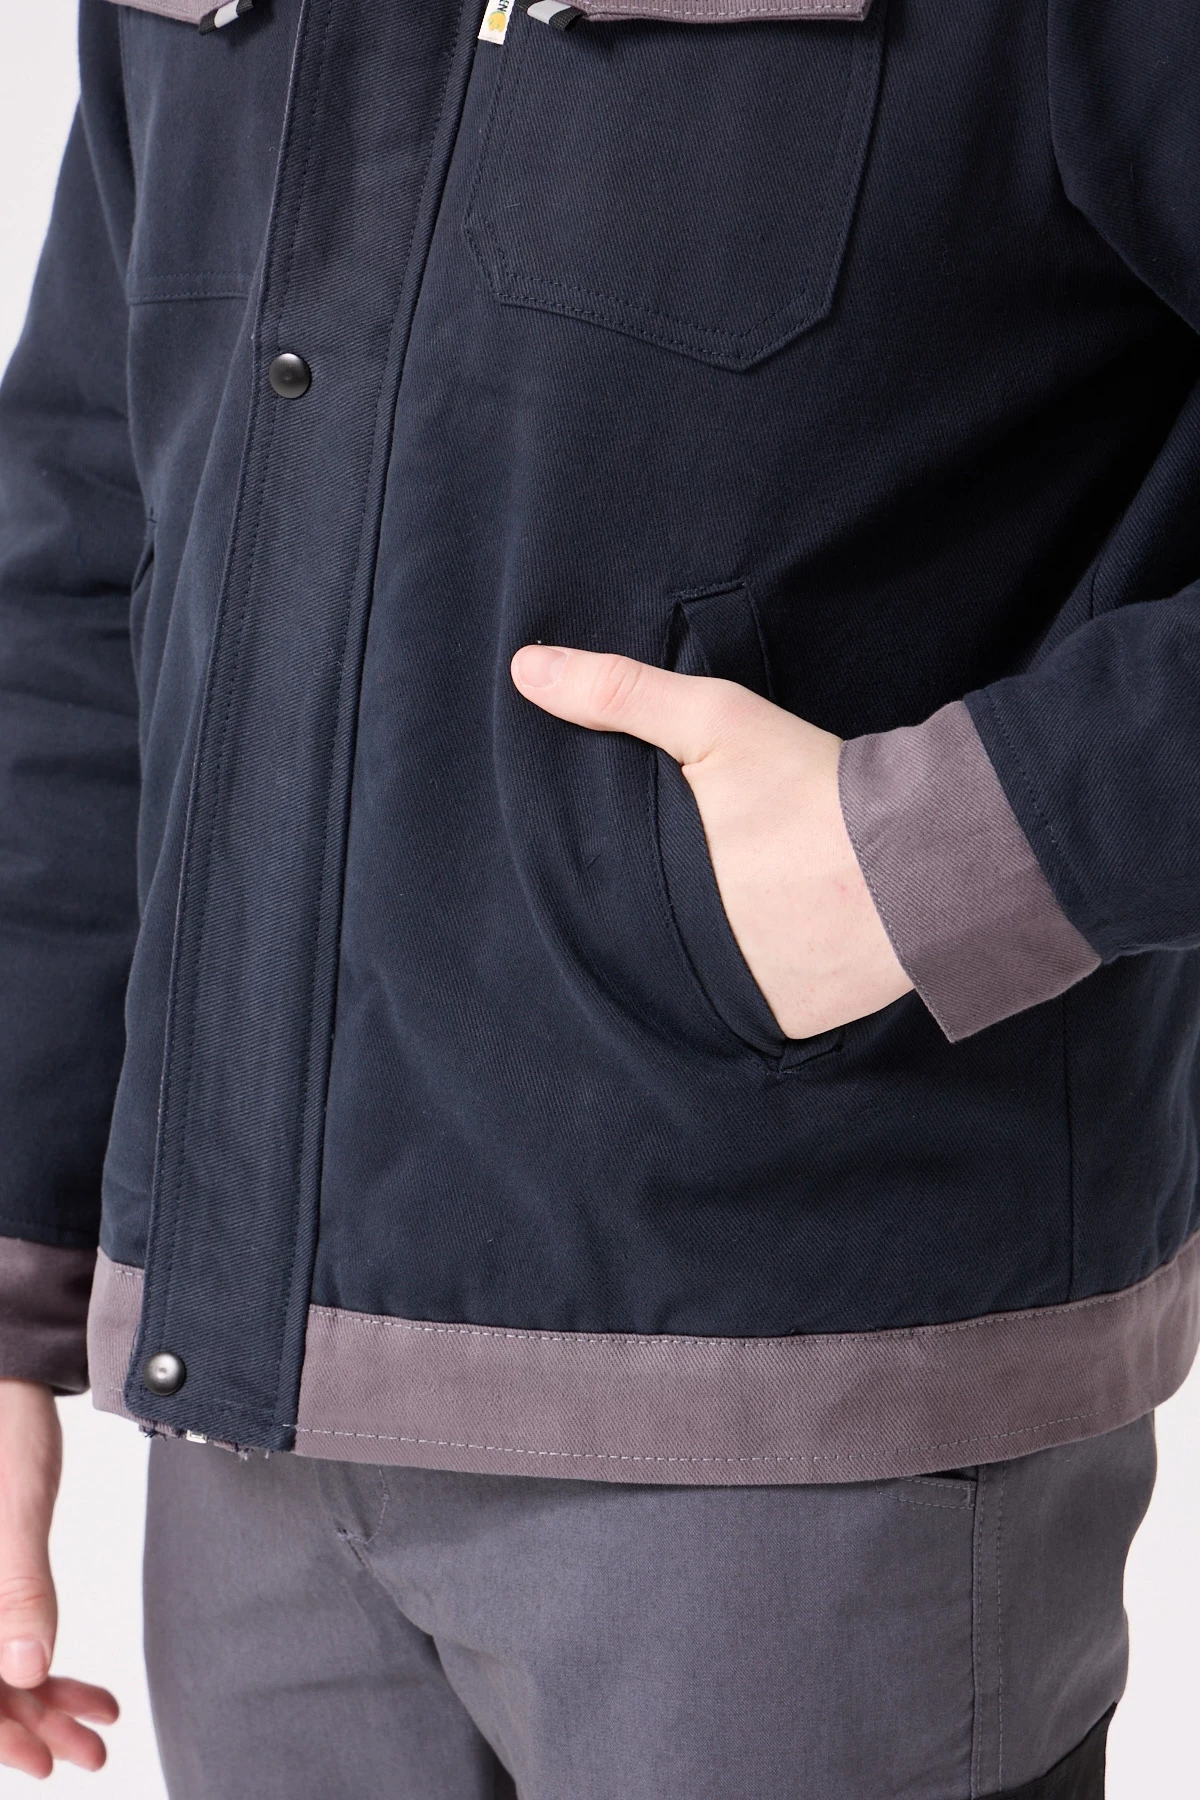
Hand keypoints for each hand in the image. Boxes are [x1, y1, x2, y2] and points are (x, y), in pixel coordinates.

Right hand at [0, 1381, 117, 1778]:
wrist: (10, 1373)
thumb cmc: (4, 1427)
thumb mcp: (13, 1507)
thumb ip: (16, 1589)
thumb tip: (25, 1672)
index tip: (40, 1764)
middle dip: (27, 1728)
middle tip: (89, 1756)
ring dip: (43, 1706)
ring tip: (99, 1733)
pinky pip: (7, 1638)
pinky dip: (46, 1669)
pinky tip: (91, 1691)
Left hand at [511, 646, 912, 1038]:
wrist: (925, 858)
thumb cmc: (813, 787)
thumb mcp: (713, 722)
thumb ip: (619, 693)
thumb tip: (527, 670)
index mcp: (645, 898)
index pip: (598, 895)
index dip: (615, 869)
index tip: (645, 848)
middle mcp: (679, 963)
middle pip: (648, 937)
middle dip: (664, 909)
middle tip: (707, 874)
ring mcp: (735, 1002)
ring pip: (699, 975)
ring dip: (712, 948)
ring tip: (747, 906)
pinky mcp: (788, 1024)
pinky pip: (757, 1005)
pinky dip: (762, 976)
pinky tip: (783, 939)